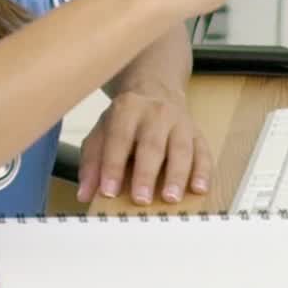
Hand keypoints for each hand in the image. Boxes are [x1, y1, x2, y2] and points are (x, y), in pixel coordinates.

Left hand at [75, 83, 212, 205]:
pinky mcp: (197, 133)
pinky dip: (203, 172)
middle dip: (146, 173)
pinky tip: (199, 189)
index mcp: (127, 109)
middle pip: (152, 144)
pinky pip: (203, 152)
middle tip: (141, 199)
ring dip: (177, 175)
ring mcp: (180, 122)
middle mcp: (156, 113)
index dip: (112, 166)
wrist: (156, 88)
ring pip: (181, 149)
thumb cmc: (126, 119)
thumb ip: (92, 162)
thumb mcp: (102, 131)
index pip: (119, 139)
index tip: (109, 192)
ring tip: (171, 197)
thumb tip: (84, 194)